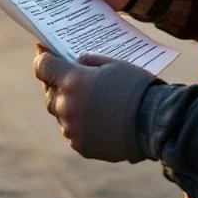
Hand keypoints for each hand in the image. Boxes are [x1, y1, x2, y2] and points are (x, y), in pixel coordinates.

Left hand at [33, 45, 157, 162]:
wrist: (154, 123)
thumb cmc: (136, 87)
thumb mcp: (113, 63)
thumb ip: (88, 61)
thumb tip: (75, 62)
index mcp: (72, 81)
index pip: (43, 66)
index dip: (43, 57)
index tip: (45, 52)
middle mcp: (66, 106)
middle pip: (49, 92)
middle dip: (55, 83)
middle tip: (65, 77)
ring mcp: (72, 129)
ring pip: (61, 114)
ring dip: (68, 105)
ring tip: (85, 100)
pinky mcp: (81, 145)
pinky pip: (72, 131)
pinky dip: (79, 124)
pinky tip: (94, 118)